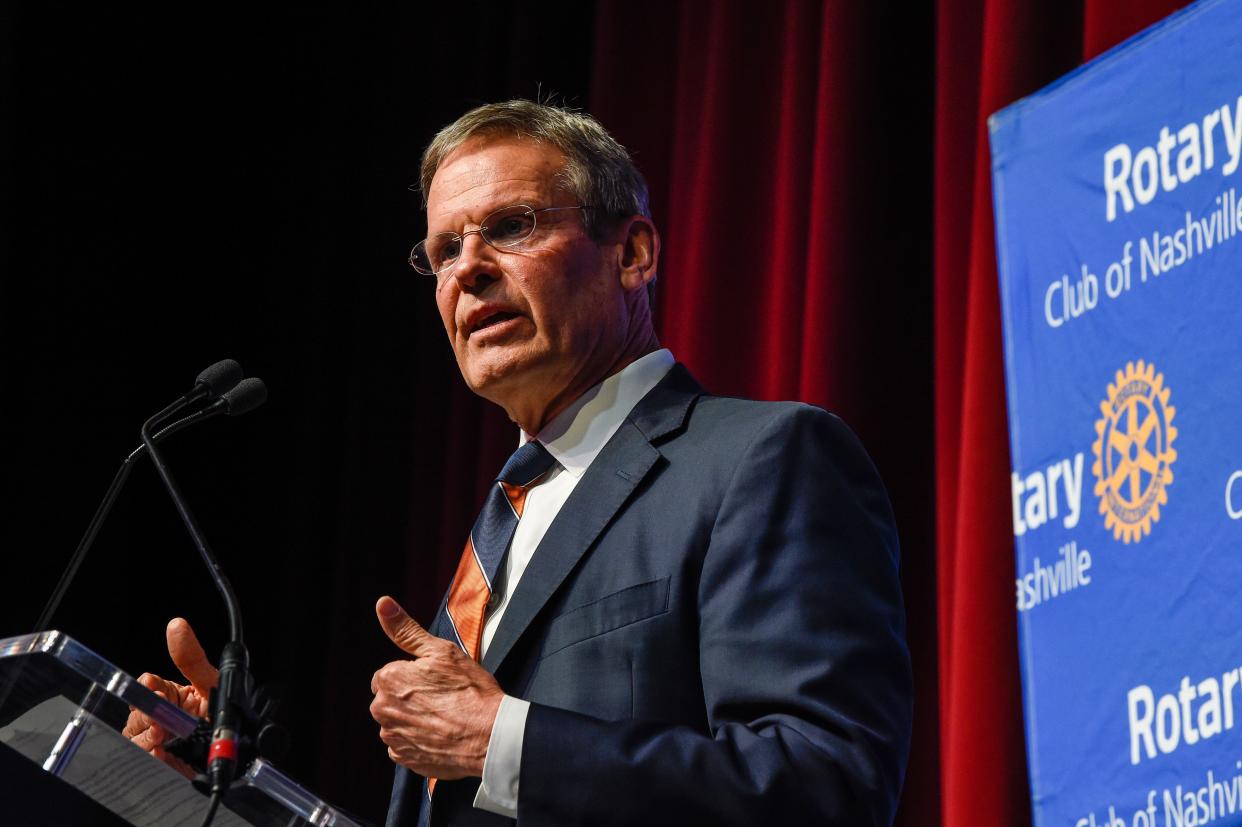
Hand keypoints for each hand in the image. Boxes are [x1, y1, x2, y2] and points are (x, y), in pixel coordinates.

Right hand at [122, 618, 217, 777]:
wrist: (240, 749)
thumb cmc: (227, 713)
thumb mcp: (211, 682)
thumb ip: (192, 659)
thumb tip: (177, 625)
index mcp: (171, 695)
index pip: (146, 686)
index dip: (147, 687)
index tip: (155, 688)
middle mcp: (162, 716)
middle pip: (136, 712)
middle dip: (145, 714)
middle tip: (160, 718)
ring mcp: (160, 740)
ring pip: (134, 736)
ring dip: (146, 735)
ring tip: (163, 736)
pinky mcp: (162, 761)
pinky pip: (143, 758)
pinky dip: (150, 754)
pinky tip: (162, 751)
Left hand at [369, 596, 503, 779]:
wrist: (489, 735)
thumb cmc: (469, 691)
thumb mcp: (441, 650)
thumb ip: (406, 629)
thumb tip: (383, 603)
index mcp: (389, 679)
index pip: (388, 674)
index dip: (412, 675)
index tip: (434, 680)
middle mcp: (383, 710)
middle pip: (389, 699)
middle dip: (409, 697)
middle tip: (441, 698)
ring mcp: (393, 737)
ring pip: (397, 722)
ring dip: (414, 719)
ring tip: (444, 717)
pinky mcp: (405, 759)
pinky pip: (405, 746)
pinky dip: (419, 740)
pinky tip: (440, 734)